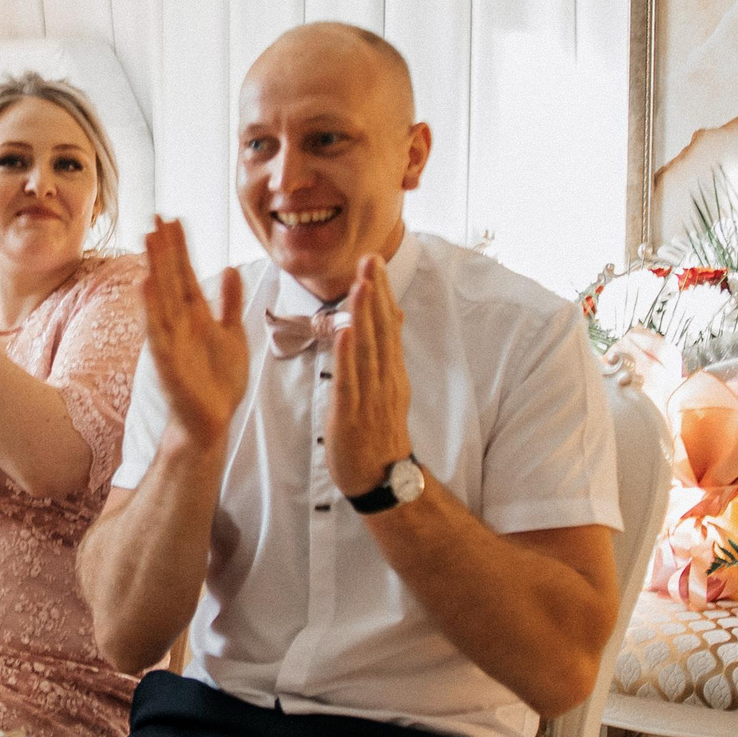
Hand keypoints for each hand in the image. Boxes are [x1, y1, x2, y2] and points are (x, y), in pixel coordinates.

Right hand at [141, 218, 247, 454]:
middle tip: (156, 218)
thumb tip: (230, 268)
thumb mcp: (232, 334)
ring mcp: (171, 341)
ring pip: (162, 298)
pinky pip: (157, 331)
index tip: (173, 219)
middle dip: (165, 250)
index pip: (186, 273)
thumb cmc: (219, 380)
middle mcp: (180, 323)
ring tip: (149, 241)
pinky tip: (144, 285)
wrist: (211, 421)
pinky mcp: (166, 362)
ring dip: (155, 269)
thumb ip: (230, 302)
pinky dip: (150, 309)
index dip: (180, 247)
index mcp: (196, 315)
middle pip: (171, 279)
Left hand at [327, 254, 413, 497]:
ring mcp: (370, 395)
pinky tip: (344, 332)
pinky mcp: (351, 413)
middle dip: (375, 293)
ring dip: (364, 316)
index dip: (382, 292)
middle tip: (371, 259)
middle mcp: (384, 378)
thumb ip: (388, 351)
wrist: (382, 477)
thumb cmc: (380, 431)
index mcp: (391, 371)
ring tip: (362, 285)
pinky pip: (349, 380)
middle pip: (381, 330)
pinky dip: (347, 355)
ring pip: (367, 350)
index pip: (387, 325)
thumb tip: (393, 314)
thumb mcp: (389, 386)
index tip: (375, 261)